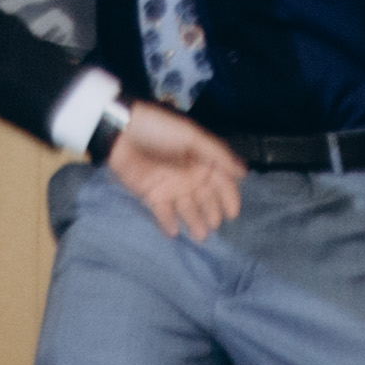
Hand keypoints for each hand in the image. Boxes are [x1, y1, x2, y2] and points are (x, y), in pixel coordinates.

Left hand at [104, 102, 245, 240]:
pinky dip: (169, 223)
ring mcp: (171, 186)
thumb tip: (244, 173)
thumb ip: (217, 154)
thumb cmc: (159, 130)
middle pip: (206, 197)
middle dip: (212, 212)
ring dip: (194, 221)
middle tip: (214, 224)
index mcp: (201, 159)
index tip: (232, 213)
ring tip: (200, 235)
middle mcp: (189, 174)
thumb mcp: (191, 135)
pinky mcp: (151, 195)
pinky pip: (163, 213)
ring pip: (187, 208)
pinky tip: (174, 232)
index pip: (221, 181)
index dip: (229, 197)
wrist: (120, 131)